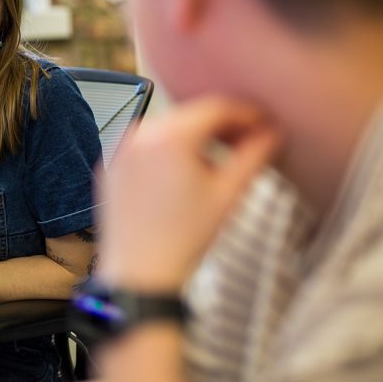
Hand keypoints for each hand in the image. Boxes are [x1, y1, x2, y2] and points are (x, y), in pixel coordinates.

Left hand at [98, 96, 281, 292]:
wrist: (139, 273)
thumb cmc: (183, 239)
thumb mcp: (228, 194)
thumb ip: (254, 155)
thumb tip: (271, 133)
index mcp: (168, 136)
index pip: (216, 107)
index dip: (246, 113)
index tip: (265, 124)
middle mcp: (139, 134)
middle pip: (190, 115)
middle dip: (222, 126)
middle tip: (249, 141)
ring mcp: (120, 149)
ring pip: (167, 128)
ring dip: (196, 137)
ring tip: (219, 161)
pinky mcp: (111, 165)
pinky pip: (146, 146)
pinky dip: (168, 150)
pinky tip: (186, 174)